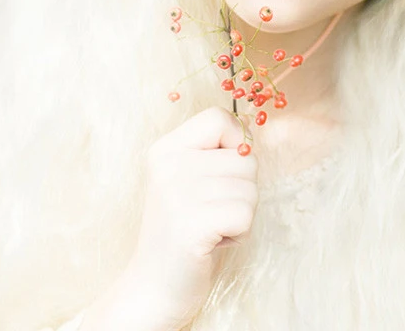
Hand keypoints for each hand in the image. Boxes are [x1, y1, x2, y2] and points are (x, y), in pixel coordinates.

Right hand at [122, 106, 257, 324]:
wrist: (154, 286)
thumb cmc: (185, 228)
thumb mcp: (189, 177)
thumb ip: (214, 151)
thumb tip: (251, 133)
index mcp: (166, 148)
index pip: (219, 118)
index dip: (235, 143)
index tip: (220, 172)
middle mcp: (168, 165)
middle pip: (245, 158)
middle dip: (241, 189)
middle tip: (210, 211)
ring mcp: (177, 195)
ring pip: (250, 188)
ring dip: (241, 213)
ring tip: (211, 227)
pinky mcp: (191, 226)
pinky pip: (245, 214)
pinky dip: (240, 233)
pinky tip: (213, 242)